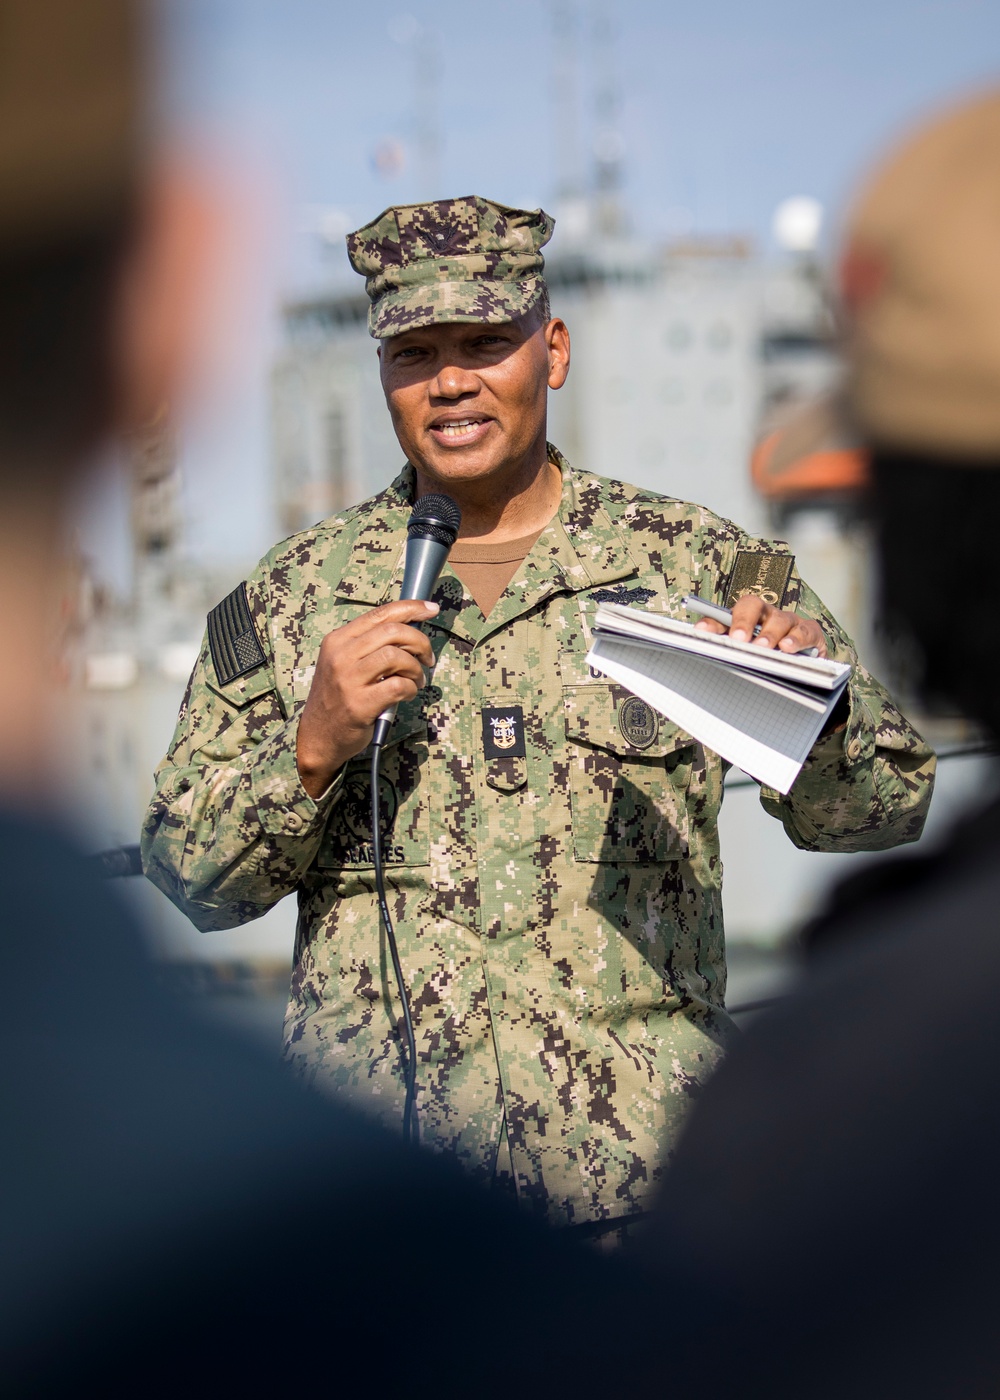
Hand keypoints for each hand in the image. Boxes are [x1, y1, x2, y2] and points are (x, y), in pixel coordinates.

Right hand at [296, 599, 438, 797]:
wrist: (317, 736)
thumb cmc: (338, 697)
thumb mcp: (343, 663)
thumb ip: (369, 646)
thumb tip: (410, 631)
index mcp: (338, 640)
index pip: (380, 614)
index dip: (411, 608)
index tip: (431, 610)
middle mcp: (340, 655)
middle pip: (393, 632)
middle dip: (420, 642)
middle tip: (427, 658)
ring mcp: (348, 679)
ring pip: (397, 657)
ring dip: (416, 669)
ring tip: (416, 680)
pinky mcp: (359, 704)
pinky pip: (398, 686)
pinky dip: (411, 688)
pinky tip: (407, 694)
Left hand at [694, 595, 827, 657]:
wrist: (806, 664)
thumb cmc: (771, 657)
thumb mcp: (747, 657)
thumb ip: (731, 655)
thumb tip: (708, 659)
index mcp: (745, 620)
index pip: (725, 615)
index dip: (713, 622)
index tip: (700, 631)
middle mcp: (766, 616)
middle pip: (752, 606)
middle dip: (743, 621)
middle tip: (738, 638)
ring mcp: (789, 622)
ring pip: (779, 619)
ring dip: (769, 634)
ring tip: (763, 647)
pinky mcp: (810, 631)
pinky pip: (805, 630)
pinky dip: (796, 638)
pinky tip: (788, 648)